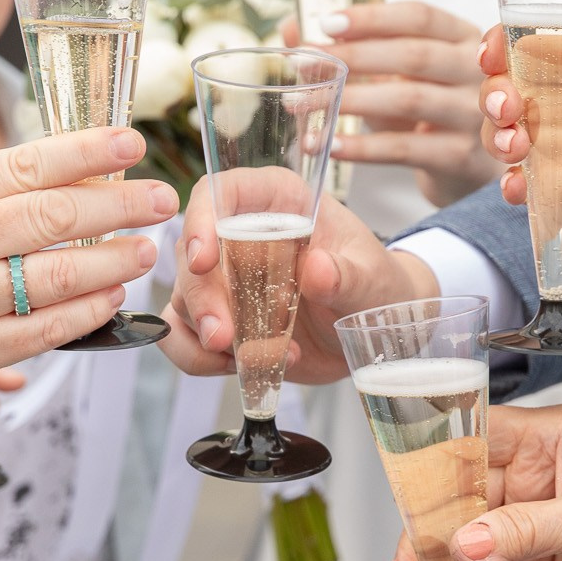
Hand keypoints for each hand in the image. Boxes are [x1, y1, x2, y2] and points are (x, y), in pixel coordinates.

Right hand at [0, 128, 176, 416]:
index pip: (22, 165)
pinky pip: (44, 329)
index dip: (84, 150)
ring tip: (146, 247)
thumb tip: (74, 174)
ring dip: (114, 259)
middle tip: (160, 197)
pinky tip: (113, 295)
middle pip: (49, 216)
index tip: (130, 140)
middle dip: (118, 203)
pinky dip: (88, 310)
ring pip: (55, 275)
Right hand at [159, 185, 436, 384]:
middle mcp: (241, 235)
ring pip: (184, 298)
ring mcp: (226, 279)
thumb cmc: (377, 288)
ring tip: (260, 357)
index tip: (203, 259)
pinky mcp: (222, 320)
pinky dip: (200, 359)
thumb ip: (349, 275)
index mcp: (278, 202)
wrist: (375, 333)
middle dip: (201, 299)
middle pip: (191, 253)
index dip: (200, 220)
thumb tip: (317, 270)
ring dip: (207, 335)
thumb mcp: (373, 280)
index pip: (220, 194)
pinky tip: (242, 366)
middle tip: (224, 337)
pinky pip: (184, 338)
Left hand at [290, 2, 497, 206]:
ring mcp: (473, 115)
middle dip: (353, 57)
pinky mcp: (460, 156)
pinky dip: (361, 148)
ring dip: (350, 101)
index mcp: (461, 37)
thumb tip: (291, 28)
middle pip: (413, 55)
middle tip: (301, 63)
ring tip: (303, 105)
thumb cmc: (424, 109)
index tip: (325, 23)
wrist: (464, 166)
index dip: (372, 17)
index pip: (418, 16)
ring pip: (408, 101)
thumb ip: (347, 47)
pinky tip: (328, 145)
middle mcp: (476, 72)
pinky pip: (404, 150)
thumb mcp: (392, 73)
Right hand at [379, 404, 561, 560]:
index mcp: (551, 440)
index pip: (472, 440)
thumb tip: (467, 541)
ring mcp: (533, 517)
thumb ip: (524, 531)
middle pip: (459, 495)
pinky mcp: (534, 558)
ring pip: (465, 536)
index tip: (406, 500)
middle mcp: (536, 473)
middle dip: (430, 533)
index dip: (433, 468)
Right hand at [476, 33, 561, 340]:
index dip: (513, 42)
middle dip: (497, 93)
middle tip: (507, 109)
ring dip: (498, 137)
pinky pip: (528, 187)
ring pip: (512, 134)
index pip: (551, 44)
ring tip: (514, 148)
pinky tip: (518, 189)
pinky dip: (514, 187)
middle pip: (516, 88)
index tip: (495, 53)